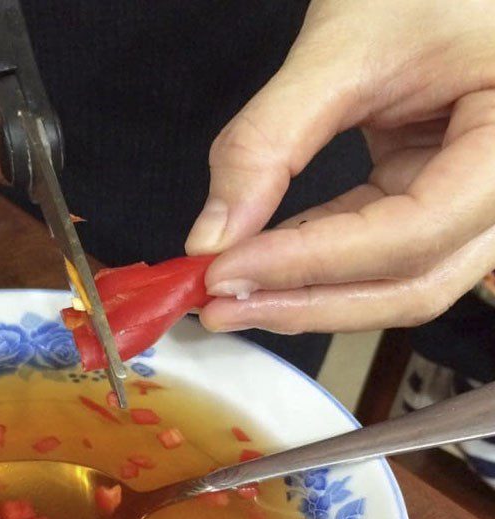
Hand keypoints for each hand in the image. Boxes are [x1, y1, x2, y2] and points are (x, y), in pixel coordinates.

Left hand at [186, 0, 494, 333]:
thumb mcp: (344, 47)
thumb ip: (269, 142)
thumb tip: (214, 234)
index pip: (413, 232)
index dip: (312, 262)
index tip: (228, 270)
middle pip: (411, 284)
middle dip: (305, 303)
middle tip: (220, 306)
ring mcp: (471, 204)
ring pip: (395, 286)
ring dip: (306, 299)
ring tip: (230, 296)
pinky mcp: (430, 204)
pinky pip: (375, 257)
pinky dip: (313, 265)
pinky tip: (259, 265)